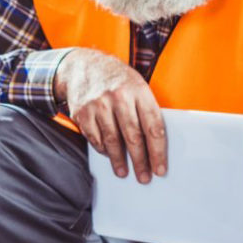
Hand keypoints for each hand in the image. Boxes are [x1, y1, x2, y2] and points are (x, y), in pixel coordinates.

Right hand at [55, 48, 167, 182]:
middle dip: (140, 161)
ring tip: (124, 172)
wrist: (83, 65)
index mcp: (139, 90)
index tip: (160, 169)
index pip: (153, 127)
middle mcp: (119, 97)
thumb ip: (146, 110)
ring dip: (119, 160)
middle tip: (144, 177)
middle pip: (133, 137)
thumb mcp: (137, 85)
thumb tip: (156, 145)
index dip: (158, 152)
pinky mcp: (82, 112)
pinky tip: (109, 155)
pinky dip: (103, 149)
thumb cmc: (117, 80)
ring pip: (112, 141)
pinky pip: (95, 138)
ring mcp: (98, 104)